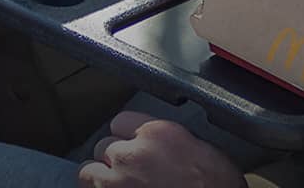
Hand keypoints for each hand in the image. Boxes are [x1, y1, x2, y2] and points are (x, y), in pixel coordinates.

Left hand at [78, 112, 247, 187]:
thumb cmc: (214, 181)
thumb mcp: (195, 144)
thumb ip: (165, 138)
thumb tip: (154, 144)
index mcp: (156, 132)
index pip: (120, 121)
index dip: (126, 135)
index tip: (132, 143)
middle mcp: (133, 153)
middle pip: (104, 146)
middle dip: (114, 158)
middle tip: (130, 170)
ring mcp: (119, 181)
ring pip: (89, 172)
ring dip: (101, 177)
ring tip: (118, 184)